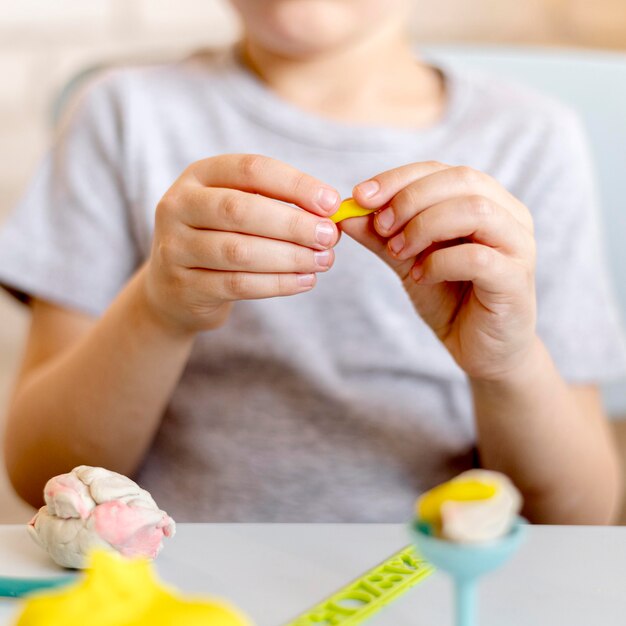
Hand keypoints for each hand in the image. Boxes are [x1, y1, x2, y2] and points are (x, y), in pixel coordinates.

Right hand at [143, 154, 339, 333]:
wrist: (176, 290)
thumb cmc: (221, 240)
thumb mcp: (240, 211)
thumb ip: (278, 206)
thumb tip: (330, 215)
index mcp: (198, 176)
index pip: (250, 169)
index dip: (295, 184)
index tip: (331, 202)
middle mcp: (178, 206)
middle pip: (241, 210)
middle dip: (293, 224)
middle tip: (329, 237)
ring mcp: (175, 248)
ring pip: (239, 251)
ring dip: (289, 257)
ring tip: (323, 261)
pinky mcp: (184, 287)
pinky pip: (238, 284)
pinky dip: (278, 283)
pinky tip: (305, 281)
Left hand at [341, 162, 536, 380]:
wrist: (480, 350)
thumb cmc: (450, 299)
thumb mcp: (408, 261)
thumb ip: (382, 236)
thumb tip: (345, 213)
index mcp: (485, 201)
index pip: (441, 171)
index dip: (398, 179)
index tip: (359, 196)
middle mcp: (509, 215)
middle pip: (461, 180)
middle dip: (410, 199)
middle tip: (381, 226)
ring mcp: (518, 246)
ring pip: (474, 211)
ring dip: (424, 226)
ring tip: (398, 251)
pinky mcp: (516, 280)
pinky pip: (478, 258)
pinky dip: (440, 262)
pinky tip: (421, 277)